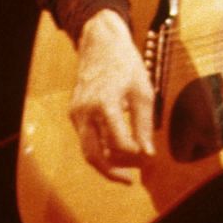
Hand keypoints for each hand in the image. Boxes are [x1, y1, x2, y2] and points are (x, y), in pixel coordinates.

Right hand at [68, 7, 155, 183]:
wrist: (100, 43)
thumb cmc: (125, 64)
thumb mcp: (143, 91)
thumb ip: (144, 124)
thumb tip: (148, 153)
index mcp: (105, 104)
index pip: (119, 144)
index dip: (135, 155)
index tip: (148, 156)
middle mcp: (85, 112)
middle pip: (94, 156)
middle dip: (113, 171)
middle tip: (130, 178)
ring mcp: (76, 113)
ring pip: (87, 150)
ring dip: (105, 163)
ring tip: (125, 169)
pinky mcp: (74, 113)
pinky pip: (85, 138)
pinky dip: (99, 148)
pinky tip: (116, 148)